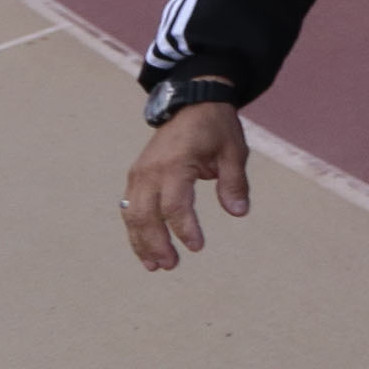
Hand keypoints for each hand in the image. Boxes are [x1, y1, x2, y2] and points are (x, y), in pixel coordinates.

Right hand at [123, 100, 249, 270]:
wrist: (192, 102)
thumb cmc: (215, 127)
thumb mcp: (234, 151)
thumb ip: (234, 182)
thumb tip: (238, 212)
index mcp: (176, 164)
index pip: (175, 205)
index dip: (184, 229)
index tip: (197, 247)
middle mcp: (150, 170)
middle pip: (145, 215)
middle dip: (155, 244)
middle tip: (170, 265)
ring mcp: (139, 173)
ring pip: (132, 214)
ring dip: (140, 242)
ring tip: (154, 265)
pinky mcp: (136, 175)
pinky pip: (130, 206)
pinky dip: (135, 228)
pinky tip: (145, 247)